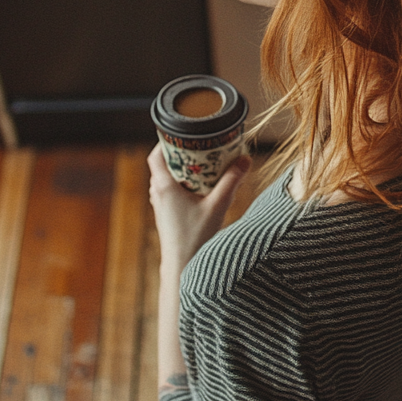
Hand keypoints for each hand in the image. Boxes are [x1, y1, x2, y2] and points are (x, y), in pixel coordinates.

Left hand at [147, 146, 251, 273]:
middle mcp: (158, 194)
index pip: (156, 155)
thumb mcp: (218, 206)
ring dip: (180, 169)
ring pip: (166, 179)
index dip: (165, 141)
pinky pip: (170, 191)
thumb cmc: (196, 238)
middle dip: (179, 154)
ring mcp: (160, 206)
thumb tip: (245, 159)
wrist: (182, 266)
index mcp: (164, 187)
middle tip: (198, 146)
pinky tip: (199, 187)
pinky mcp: (166, 216)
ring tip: (200, 164)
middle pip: (162, 165)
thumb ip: (232, 181)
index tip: (181, 134)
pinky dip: (181, 184)